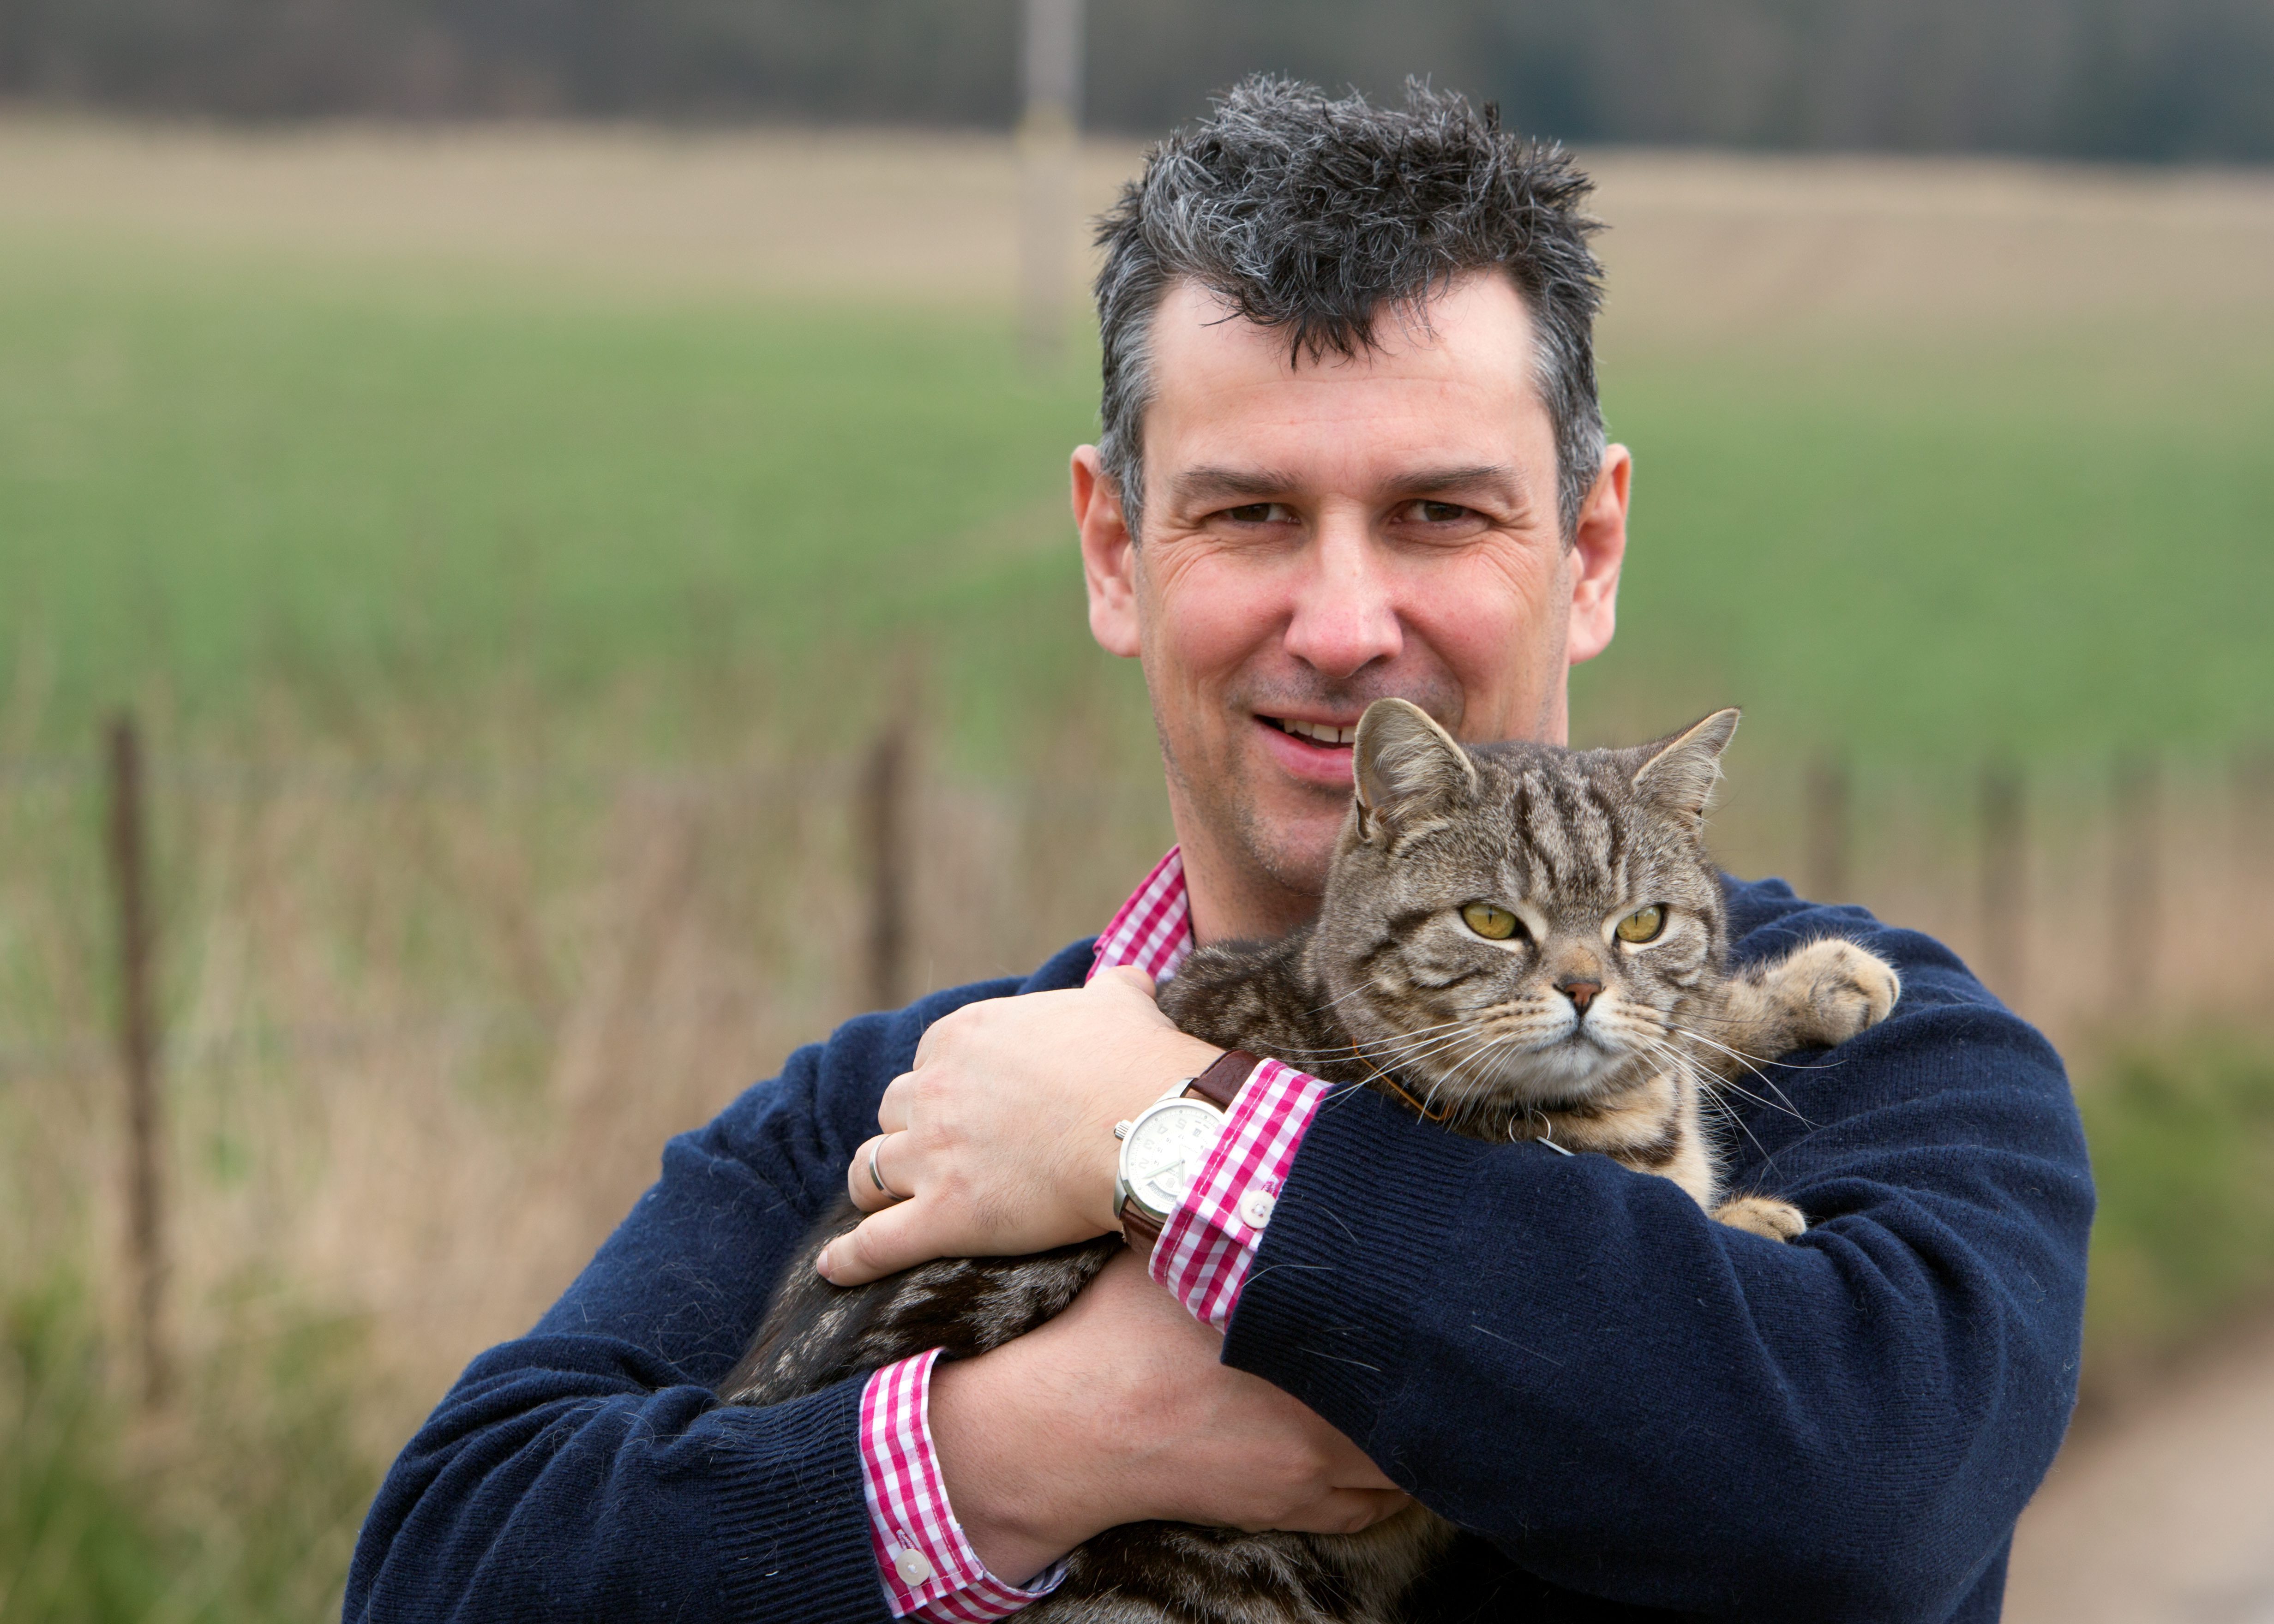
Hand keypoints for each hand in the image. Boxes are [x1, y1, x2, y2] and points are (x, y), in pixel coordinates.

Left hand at [818, 968, 1222, 1285]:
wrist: (1148, 1125)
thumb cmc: (1136, 1063)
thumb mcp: (1120, 1003)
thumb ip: (1110, 988)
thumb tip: (1130, 977)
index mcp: (964, 1036)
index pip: (928, 1063)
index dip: (943, 1089)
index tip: (965, 1109)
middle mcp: (934, 1089)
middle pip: (894, 1114)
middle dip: (907, 1134)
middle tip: (933, 1158)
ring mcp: (932, 1153)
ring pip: (869, 1171)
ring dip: (875, 1187)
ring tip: (882, 1206)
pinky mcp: (944, 1214)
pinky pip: (875, 1243)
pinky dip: (850, 1259)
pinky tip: (834, 1268)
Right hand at [928, 1250, 1410, 1581]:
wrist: (1067, 1430)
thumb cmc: (1114, 1335)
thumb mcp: (1173, 1256)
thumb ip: (1234, 1220)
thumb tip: (1277, 1162)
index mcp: (1294, 1336)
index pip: (1394, 1322)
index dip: (1426, 1303)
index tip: (1434, 1283)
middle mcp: (1319, 1411)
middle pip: (1416, 1395)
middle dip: (1430, 1368)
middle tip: (1435, 1337)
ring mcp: (1310, 1469)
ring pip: (1406, 1459)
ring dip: (1411, 1426)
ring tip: (1412, 1387)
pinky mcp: (1290, 1507)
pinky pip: (1373, 1507)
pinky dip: (1389, 1480)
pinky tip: (1381, 1445)